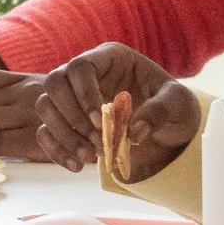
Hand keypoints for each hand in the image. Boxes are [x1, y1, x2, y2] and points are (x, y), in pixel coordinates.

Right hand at [36, 44, 201, 179]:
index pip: (81, 66)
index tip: (99, 121)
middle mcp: (86, 75)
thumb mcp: (178, 104)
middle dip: (71, 116)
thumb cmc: (173, 107)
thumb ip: (160, 111)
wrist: (170, 130)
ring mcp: (73, 98)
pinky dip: (56, 150)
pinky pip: (45, 132)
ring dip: (63, 134)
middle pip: (54, 83)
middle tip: (97, 141)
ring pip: (44, 106)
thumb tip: (134, 132)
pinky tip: (78, 165)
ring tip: (91, 156)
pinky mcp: (68, 123)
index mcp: (110, 59)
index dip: (84, 94)